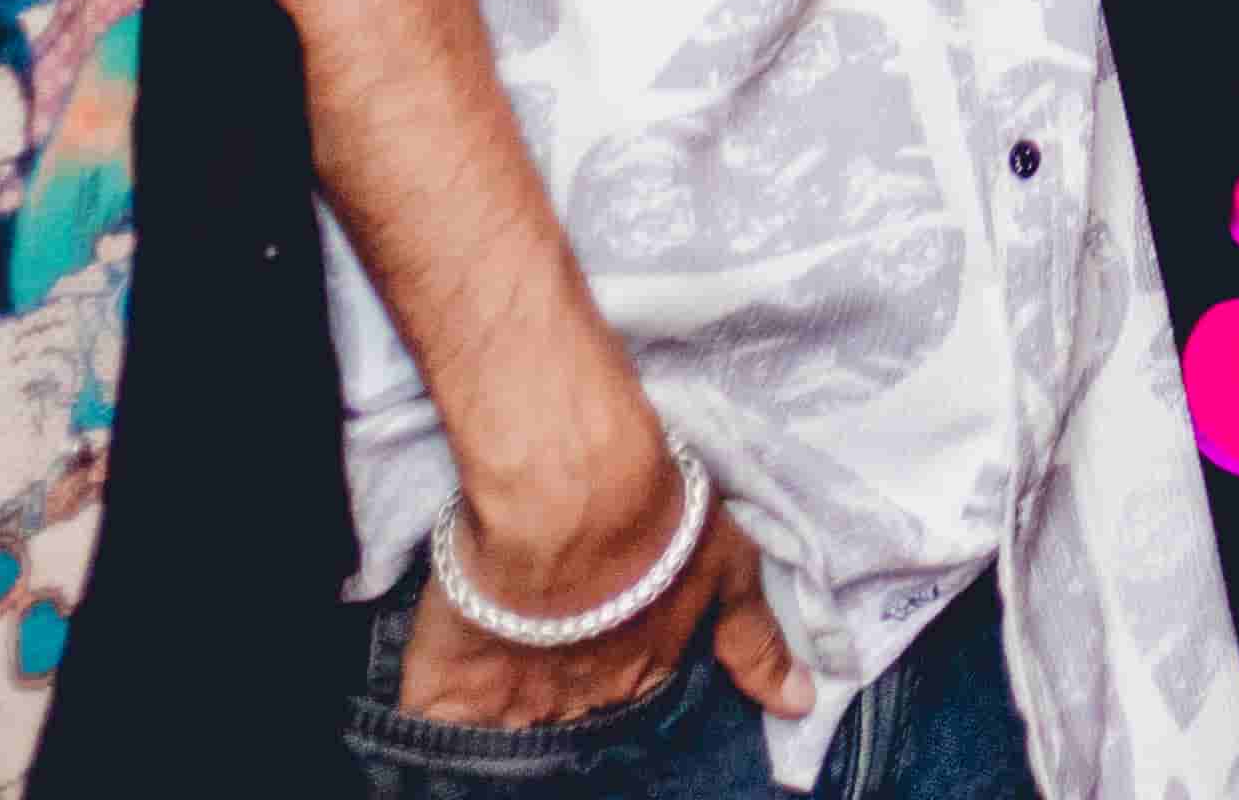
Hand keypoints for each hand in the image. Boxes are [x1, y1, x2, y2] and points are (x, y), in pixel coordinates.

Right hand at [395, 463, 809, 734]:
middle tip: (556, 677)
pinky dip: (437, 741)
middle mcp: (580, 704)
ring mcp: (514, 706)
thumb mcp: (729, 568)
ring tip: (505, 712)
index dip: (620, 689)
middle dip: (567, 714)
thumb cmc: (659, 521)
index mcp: (643, 674)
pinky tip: (439, 743)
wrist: (570, 496)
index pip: (632, 700)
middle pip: (570, 725)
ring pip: (509, 740)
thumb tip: (801, 704)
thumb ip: (757, 640)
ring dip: (508, 731)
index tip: (614, 674)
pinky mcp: (448, 693)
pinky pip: (438, 735)